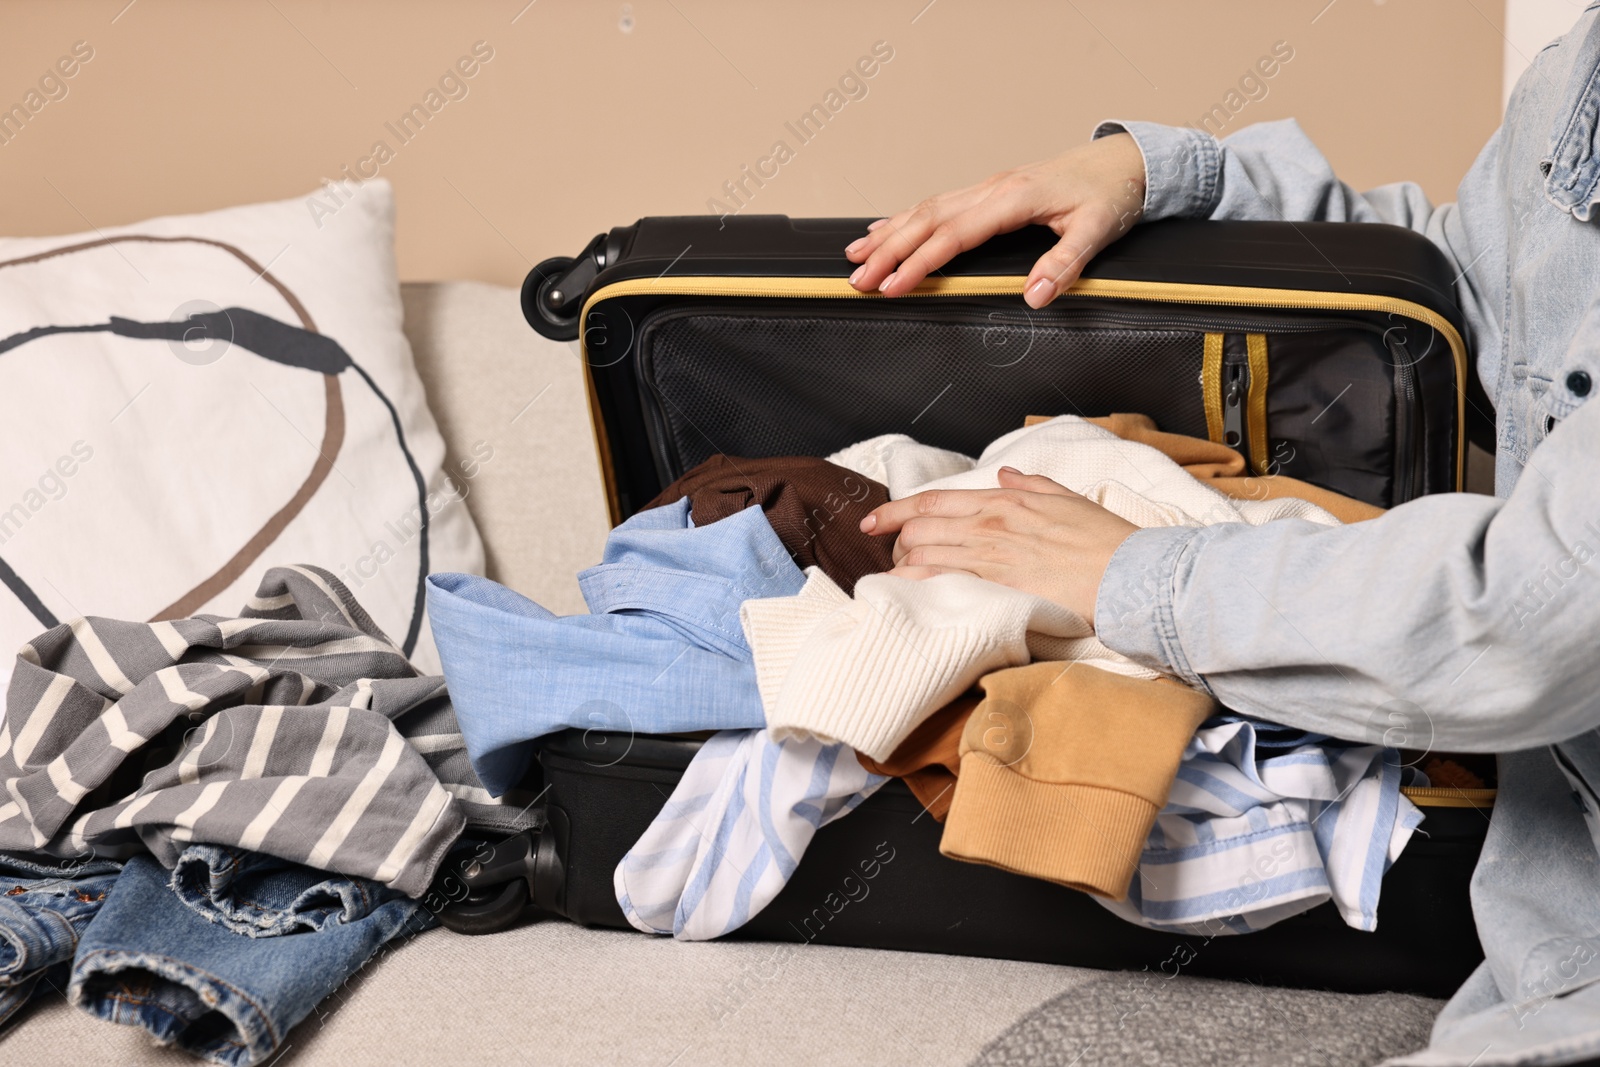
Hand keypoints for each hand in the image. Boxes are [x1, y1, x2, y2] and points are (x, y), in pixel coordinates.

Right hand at [843, 133, 1145, 308]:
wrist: (1125, 162)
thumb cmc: (1110, 195)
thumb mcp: (1098, 232)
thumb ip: (1064, 265)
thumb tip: (1033, 296)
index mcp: (1014, 198)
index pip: (954, 234)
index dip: (919, 262)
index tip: (892, 286)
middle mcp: (994, 188)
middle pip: (927, 219)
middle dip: (888, 250)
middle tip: (858, 278)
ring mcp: (989, 187)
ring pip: (926, 208)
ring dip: (888, 233)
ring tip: (854, 256)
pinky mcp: (989, 191)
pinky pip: (938, 204)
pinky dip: (905, 218)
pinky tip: (883, 229)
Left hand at [860, 467, 1138, 623]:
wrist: (1130, 574)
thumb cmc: (1106, 541)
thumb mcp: (1067, 500)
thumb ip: (1032, 486)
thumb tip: (1005, 475)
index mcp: (1005, 500)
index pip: (932, 500)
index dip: (895, 511)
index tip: (872, 521)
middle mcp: (990, 524)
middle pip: (918, 528)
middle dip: (895, 543)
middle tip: (892, 559)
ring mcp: (990, 555)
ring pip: (921, 554)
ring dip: (900, 566)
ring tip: (894, 580)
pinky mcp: (996, 585)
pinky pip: (938, 580)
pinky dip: (911, 584)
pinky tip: (901, 593)